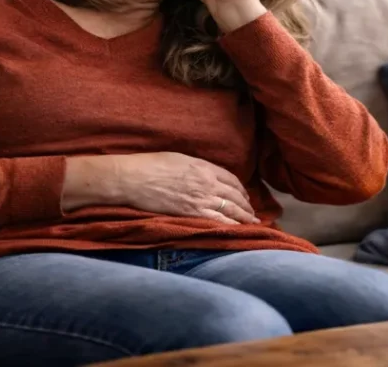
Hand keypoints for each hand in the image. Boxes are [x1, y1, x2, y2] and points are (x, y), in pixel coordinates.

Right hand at [104, 152, 259, 224]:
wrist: (134, 179)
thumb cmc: (151, 165)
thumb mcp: (179, 159)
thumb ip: (196, 167)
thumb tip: (204, 174)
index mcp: (204, 167)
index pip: (231, 179)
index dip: (240, 188)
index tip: (244, 195)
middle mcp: (207, 183)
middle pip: (235, 195)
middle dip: (246, 205)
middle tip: (252, 212)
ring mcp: (201, 199)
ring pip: (232, 209)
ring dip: (244, 217)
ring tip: (253, 223)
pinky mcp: (192, 214)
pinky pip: (219, 221)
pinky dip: (232, 226)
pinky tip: (239, 230)